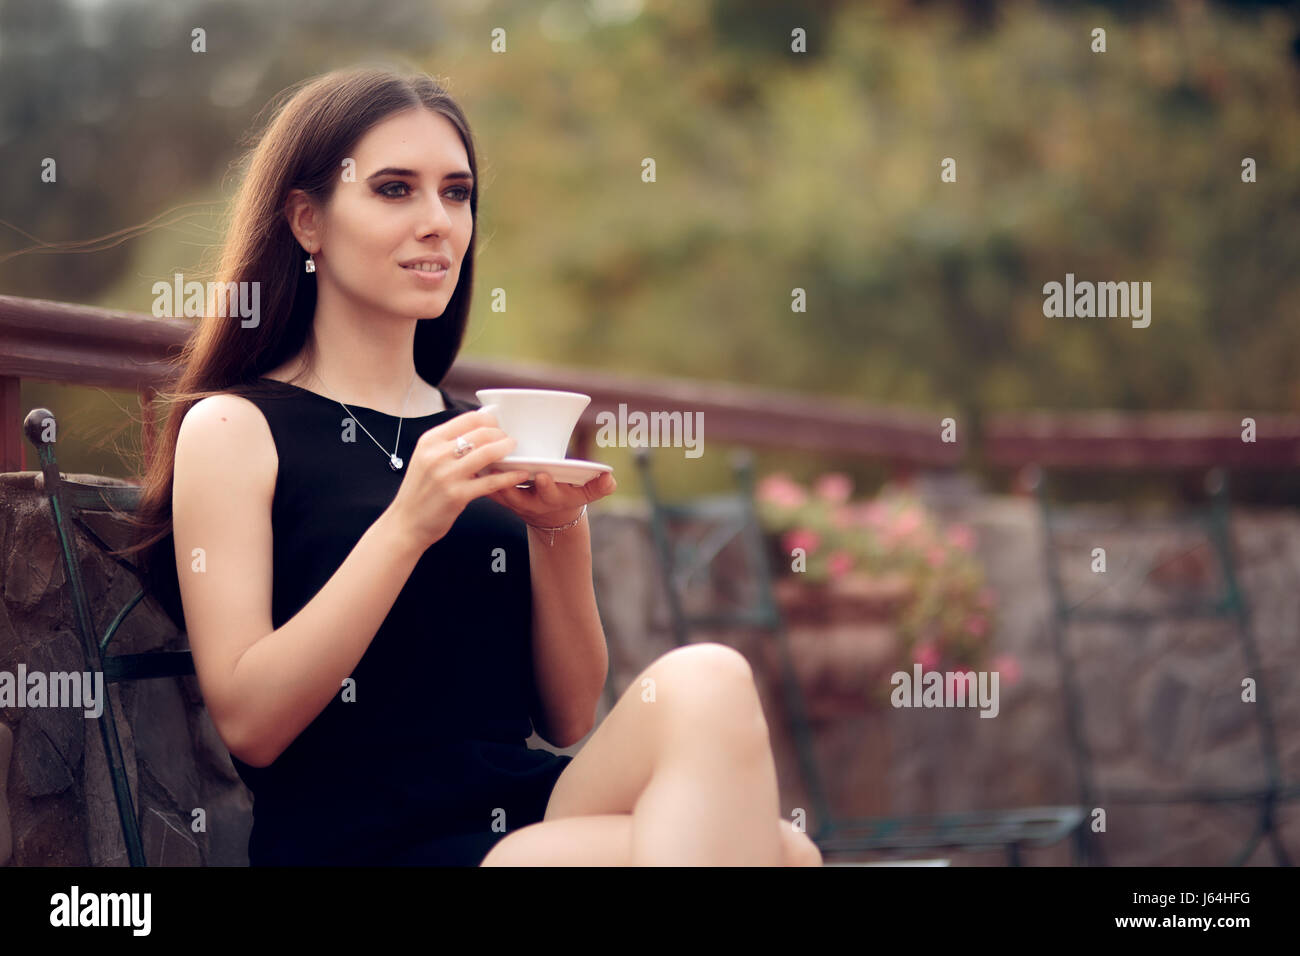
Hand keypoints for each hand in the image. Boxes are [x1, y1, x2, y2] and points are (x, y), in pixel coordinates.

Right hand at [384, 409, 530, 552]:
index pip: (467, 419)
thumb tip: (476, 430)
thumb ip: (446, 445)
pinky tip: (521, 474)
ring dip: (507, 449)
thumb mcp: (425, 459)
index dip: (489, 420)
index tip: (498, 426)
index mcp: (430, 441)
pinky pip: (491, 481)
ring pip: (488, 453)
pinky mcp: (457, 495)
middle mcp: (437, 454)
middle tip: (509, 440)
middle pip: (481, 433)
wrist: (406, 523)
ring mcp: (447, 475)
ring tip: (515, 451)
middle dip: (501, 434)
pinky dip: (510, 476)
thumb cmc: (419, 492)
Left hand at [486, 469, 616, 527]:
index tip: (544, 476)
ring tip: (483, 460)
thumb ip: (598, 487)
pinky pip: (484, 486)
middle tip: (507, 467)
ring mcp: (511, 500)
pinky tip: (472, 458)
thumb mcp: (585, 494)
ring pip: (497, 490)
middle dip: (513, 481)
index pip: (550, 494)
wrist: (548, 515)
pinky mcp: (497, 495)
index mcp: (551, 498)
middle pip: (518, 493)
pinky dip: (478, 475)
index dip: (547, 486)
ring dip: (489, 477)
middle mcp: (529, 502)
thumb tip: (611, 480)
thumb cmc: (567, 496)